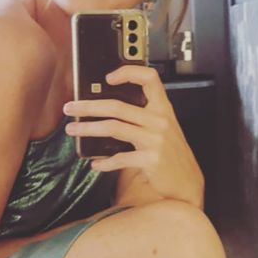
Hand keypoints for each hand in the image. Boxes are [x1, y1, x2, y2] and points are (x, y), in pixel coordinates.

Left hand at [63, 64, 204, 205]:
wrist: (188, 184)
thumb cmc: (172, 156)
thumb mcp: (163, 130)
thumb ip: (143, 118)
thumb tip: (106, 110)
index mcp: (163, 109)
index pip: (149, 78)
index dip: (128, 72)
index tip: (108, 77)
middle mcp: (160, 121)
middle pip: (117, 106)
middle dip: (88, 106)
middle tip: (70, 108)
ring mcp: (156, 140)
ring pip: (113, 127)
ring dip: (88, 128)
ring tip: (72, 130)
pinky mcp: (151, 159)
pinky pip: (120, 158)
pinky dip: (104, 162)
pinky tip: (95, 164)